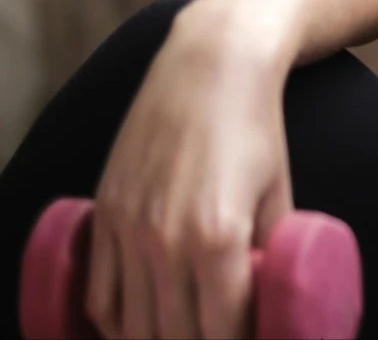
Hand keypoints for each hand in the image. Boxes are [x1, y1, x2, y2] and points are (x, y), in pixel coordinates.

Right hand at [85, 5, 294, 338]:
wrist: (209, 65)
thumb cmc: (256, 129)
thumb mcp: (278, 194)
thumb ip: (271, 254)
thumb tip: (270, 303)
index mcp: (218, 239)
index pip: (222, 332)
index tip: (250, 338)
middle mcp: (165, 240)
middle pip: (173, 337)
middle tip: (221, 334)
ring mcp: (128, 229)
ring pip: (132, 326)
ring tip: (183, 335)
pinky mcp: (105, 215)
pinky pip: (99, 296)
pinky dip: (116, 325)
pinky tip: (138, 328)